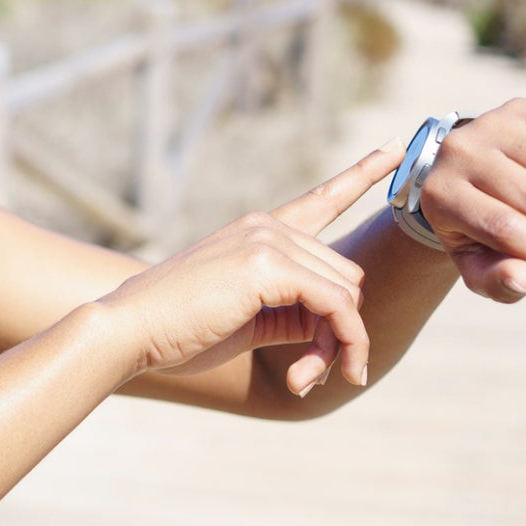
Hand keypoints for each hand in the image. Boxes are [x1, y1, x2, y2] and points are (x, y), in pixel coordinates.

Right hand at [97, 145, 401, 394]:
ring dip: (337, 346)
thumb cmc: (179, 330)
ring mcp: (267, 239)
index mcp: (258, 231)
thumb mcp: (248, 317)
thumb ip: (296, 310)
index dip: (362, 174)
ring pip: (347, 295)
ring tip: (301, 379)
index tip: (397, 145)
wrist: (128, 329)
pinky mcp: (269, 264)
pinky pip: (337, 306)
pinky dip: (339, 344)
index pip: (321, 198)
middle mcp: (265, 225)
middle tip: (310, 374)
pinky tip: (306, 376)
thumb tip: (344, 324)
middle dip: (340, 331)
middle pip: (346, 276)